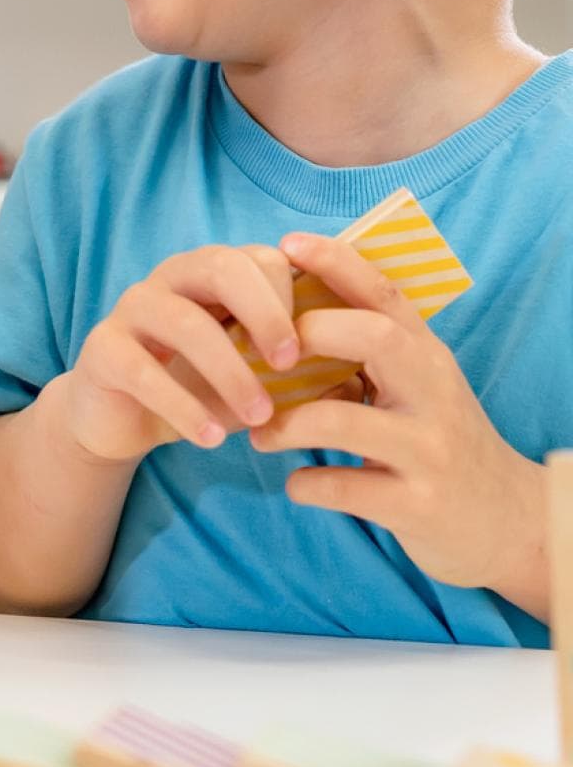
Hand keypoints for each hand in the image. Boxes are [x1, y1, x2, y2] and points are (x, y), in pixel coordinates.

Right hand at [64, 245, 298, 462]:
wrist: (122, 420)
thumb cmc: (197, 388)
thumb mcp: (250, 375)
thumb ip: (296, 370)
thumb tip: (356, 377)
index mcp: (211, 274)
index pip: (258, 257)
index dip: (289, 297)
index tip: (309, 350)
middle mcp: (170, 279)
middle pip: (219, 266)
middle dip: (263, 312)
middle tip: (288, 364)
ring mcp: (131, 309)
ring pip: (184, 321)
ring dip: (230, 371)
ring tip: (259, 416)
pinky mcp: (102, 349)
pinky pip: (143, 370)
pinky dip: (182, 406)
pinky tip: (210, 437)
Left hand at [248, 232, 546, 612]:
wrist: (506, 522)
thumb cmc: (437, 440)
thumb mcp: (417, 388)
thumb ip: (368, 354)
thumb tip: (283, 313)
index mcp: (428, 357)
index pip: (386, 293)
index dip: (337, 263)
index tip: (287, 243)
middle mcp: (435, 395)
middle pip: (377, 338)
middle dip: (313, 334)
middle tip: (270, 356)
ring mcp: (428, 451)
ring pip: (343, 421)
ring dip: (285, 425)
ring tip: (260, 434)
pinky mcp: (416, 506)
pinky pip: (342, 487)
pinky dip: (305, 483)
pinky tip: (296, 481)